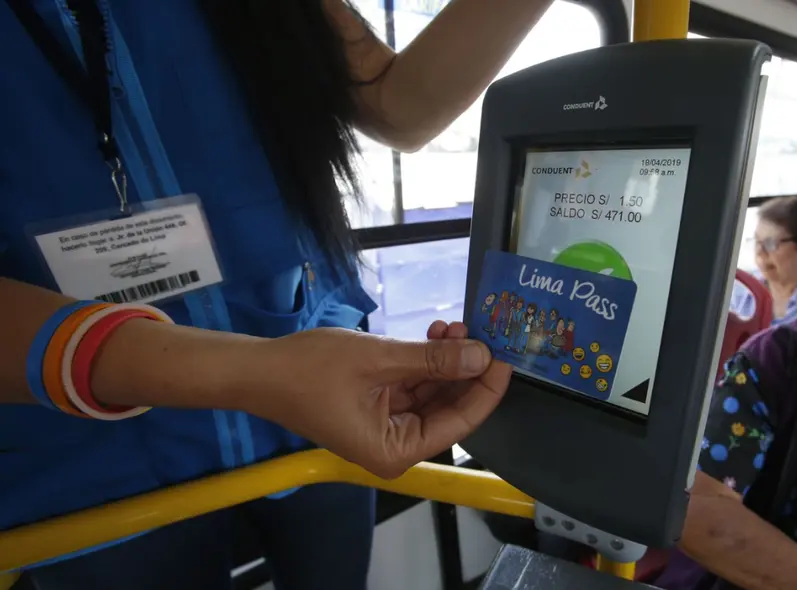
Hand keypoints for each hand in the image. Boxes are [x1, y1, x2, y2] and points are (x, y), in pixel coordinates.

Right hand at [249, 321, 510, 478]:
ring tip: (455, 324)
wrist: (258, 370)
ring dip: (446, 359)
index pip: (460, 422)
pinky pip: (414, 385)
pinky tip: (436, 333)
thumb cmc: (312, 371)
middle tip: (483, 331)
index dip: (487, 389)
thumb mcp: (380, 360)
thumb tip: (481, 356)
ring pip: (434, 392)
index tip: (505, 356)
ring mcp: (386, 426)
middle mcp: (396, 446)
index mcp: (397, 451)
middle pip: (449, 408)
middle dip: (466, 368)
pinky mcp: (377, 406)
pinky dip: (425, 360)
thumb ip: (434, 360)